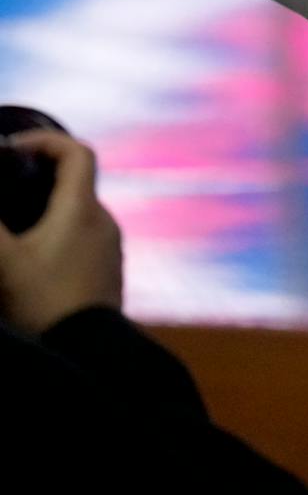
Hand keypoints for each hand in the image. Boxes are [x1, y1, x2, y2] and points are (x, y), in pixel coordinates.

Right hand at [0, 131, 123, 333]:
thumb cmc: (43, 304)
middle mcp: (104, 221)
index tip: (10, 150)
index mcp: (82, 210)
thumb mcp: (3, 262)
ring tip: (8, 227)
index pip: (77, 151)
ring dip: (43, 208)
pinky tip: (29, 257)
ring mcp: (110, 246)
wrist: (87, 353)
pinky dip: (55, 232)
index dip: (44, 140)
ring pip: (76, 211)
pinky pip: (81, 236)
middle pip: (74, 181)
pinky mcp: (107, 269)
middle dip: (35, 177)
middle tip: (0, 188)